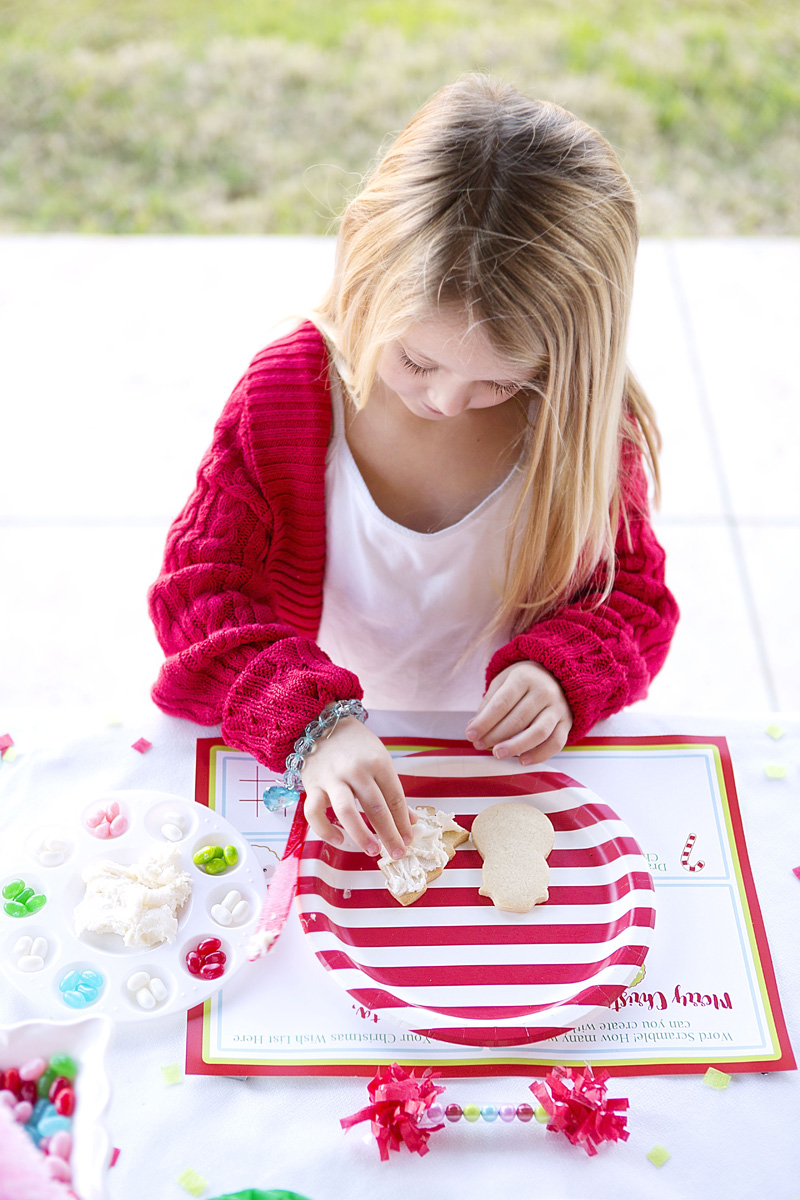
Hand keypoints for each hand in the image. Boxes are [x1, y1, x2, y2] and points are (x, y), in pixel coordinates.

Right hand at [301, 718, 414, 858]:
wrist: (321, 723)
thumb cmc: (356, 745)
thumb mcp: (380, 760)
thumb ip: (392, 791)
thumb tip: (410, 821)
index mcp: (378, 762)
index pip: (395, 798)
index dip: (403, 822)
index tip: (408, 840)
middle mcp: (356, 770)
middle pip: (376, 808)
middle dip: (389, 834)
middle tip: (397, 853)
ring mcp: (332, 778)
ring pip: (347, 812)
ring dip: (361, 835)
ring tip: (372, 850)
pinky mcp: (312, 785)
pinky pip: (315, 813)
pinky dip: (326, 830)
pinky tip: (339, 839)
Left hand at [465, 661, 572, 764]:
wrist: (555, 674)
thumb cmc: (523, 681)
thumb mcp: (503, 682)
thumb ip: (489, 704)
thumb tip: (474, 728)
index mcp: (524, 677)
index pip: (502, 703)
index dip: (485, 721)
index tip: (470, 734)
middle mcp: (544, 691)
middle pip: (518, 719)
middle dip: (496, 735)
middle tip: (479, 745)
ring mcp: (558, 707)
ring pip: (538, 732)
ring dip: (516, 746)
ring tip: (497, 754)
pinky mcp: (567, 722)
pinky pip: (556, 743)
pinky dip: (540, 755)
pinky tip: (522, 760)